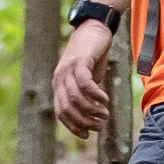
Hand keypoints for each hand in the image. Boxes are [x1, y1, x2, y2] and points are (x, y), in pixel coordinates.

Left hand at [54, 22, 115, 138]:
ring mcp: (68, 69)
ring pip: (77, 98)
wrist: (94, 27)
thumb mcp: (86, 78)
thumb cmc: (92, 55)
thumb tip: (92, 115)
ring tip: (105, 114)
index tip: (87, 135)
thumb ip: (85, 95)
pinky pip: (86, 84)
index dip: (73, 126)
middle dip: (85, 121)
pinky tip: (105, 100)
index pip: (61, 112)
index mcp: (58, 84)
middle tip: (100, 125)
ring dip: (92, 110)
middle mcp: (59, 78)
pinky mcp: (80, 61)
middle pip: (69, 108)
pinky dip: (95, 96)